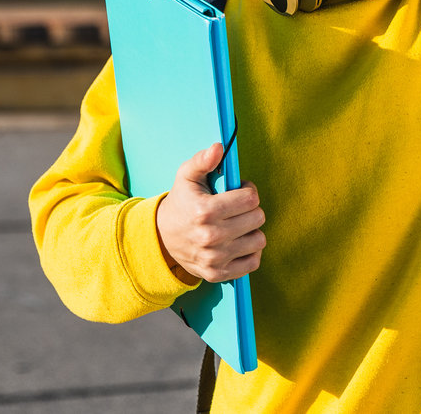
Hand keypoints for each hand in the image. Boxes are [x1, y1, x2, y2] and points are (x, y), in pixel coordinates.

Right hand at [155, 142, 265, 283]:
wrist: (161, 239)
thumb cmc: (181, 203)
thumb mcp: (186, 176)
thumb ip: (203, 160)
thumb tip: (218, 147)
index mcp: (205, 211)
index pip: (251, 199)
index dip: (248, 190)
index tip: (238, 190)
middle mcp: (211, 237)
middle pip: (258, 218)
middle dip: (250, 209)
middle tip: (237, 208)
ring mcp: (215, 258)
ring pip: (259, 240)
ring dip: (251, 230)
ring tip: (237, 225)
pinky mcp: (218, 273)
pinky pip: (253, 262)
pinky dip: (250, 251)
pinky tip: (238, 242)